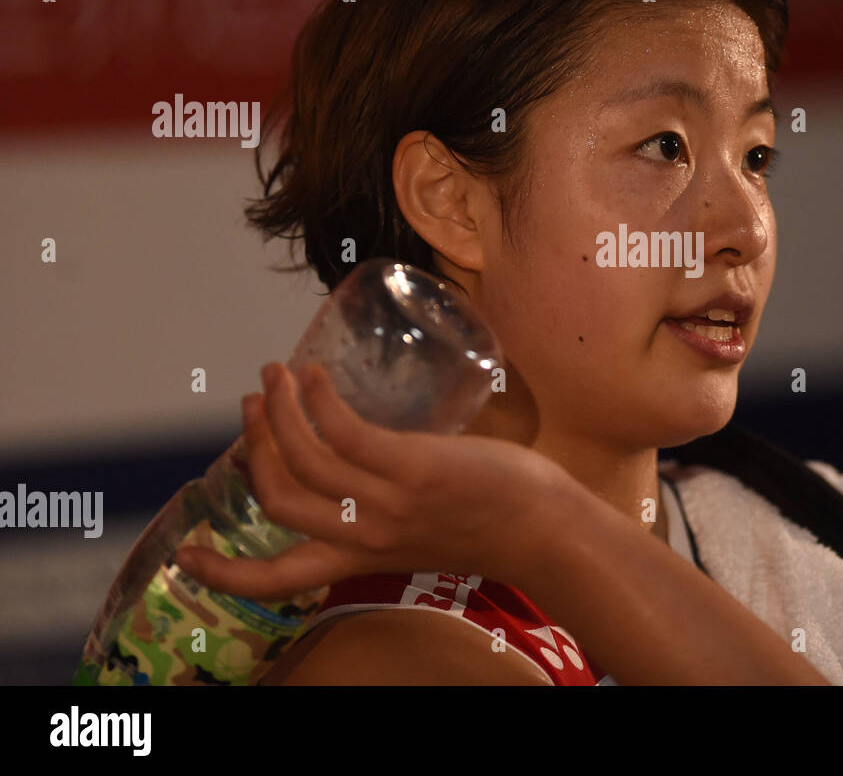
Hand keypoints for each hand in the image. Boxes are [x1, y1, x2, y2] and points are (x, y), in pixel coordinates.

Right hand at [172, 361, 573, 600]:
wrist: (546, 529)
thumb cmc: (495, 521)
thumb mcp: (422, 531)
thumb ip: (387, 508)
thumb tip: (369, 460)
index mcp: (360, 558)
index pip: (277, 577)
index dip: (225, 571)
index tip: (186, 554)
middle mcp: (364, 536)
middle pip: (277, 498)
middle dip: (253, 447)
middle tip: (250, 404)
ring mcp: (387, 504)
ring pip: (303, 459)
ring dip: (278, 410)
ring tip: (275, 375)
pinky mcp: (413, 471)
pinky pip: (345, 432)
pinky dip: (319, 399)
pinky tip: (315, 374)